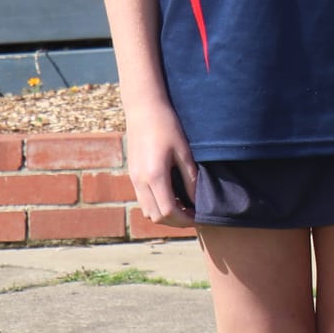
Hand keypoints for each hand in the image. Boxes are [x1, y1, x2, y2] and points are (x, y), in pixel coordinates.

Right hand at [125, 100, 197, 228]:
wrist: (143, 110)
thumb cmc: (167, 126)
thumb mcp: (184, 151)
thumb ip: (190, 178)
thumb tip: (197, 200)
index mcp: (154, 176)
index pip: (167, 211)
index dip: (185, 220)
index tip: (200, 217)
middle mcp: (140, 182)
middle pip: (156, 216)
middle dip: (176, 221)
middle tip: (195, 215)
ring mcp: (133, 179)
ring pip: (147, 210)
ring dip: (166, 215)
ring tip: (186, 208)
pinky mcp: (133, 175)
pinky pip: (143, 200)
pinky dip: (157, 205)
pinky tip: (173, 197)